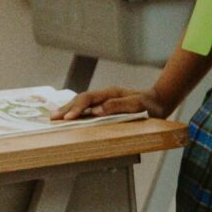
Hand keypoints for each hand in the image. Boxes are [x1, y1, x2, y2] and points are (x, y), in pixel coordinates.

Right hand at [53, 86, 171, 121]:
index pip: (88, 99)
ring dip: (68, 109)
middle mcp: (105, 95)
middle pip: (80, 99)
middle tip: (52, 118)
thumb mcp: (138, 104)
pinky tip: (69, 117)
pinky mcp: (106, 106)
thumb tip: (96, 110)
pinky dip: (76, 111)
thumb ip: (119, 105)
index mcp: (110, 93)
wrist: (160, 100)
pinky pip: (87, 107)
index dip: (76, 108)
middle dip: (66, 108)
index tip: (67, 118)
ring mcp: (105, 99)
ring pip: (82, 103)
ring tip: (54, 117)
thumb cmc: (151, 103)